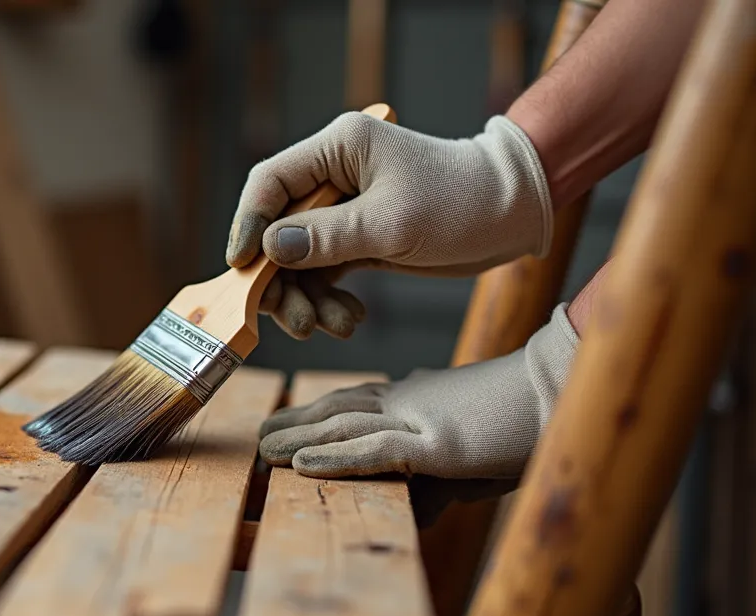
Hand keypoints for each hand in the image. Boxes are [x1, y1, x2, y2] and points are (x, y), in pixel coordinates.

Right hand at [227, 112, 552, 338]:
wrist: (514, 213)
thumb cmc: (461, 202)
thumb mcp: (390, 224)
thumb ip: (325, 238)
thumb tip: (268, 250)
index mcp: (337, 149)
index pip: (270, 182)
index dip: (248, 225)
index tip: (241, 269)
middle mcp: (333, 176)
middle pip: (277, 228)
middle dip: (280, 279)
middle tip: (295, 321)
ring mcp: (343, 209)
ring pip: (298, 259)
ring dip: (307, 298)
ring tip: (332, 327)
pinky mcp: (358, 238)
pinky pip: (324, 272)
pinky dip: (328, 300)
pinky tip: (348, 319)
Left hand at [257, 304, 577, 518]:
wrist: (570, 391)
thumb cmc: (531, 423)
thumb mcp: (476, 459)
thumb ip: (442, 483)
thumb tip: (422, 515)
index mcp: (420, 397)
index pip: (357, 402)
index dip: (318, 413)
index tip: (288, 424)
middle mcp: (411, 401)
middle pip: (338, 408)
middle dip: (297, 422)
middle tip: (260, 435)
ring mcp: (420, 418)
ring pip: (343, 425)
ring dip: (299, 437)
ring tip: (263, 450)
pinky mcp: (436, 442)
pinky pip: (373, 449)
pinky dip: (333, 457)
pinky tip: (300, 463)